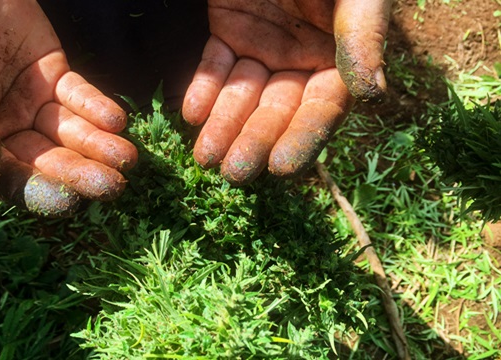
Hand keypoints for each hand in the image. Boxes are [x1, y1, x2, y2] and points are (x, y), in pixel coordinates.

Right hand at [0, 0, 137, 215]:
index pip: (5, 178)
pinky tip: (115, 120)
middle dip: (79, 173)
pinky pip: (78, 95)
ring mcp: (28, 102)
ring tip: (125, 157)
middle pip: (45, 160)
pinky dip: (97, 107)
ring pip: (67, 132)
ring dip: (97, 146)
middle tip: (112, 185)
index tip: (67, 199)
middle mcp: (0, 129)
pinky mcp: (51, 73)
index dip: (37, 189)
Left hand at [183, 0, 391, 184]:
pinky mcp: (229, 29)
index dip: (302, 138)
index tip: (281, 168)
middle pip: (276, 109)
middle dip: (254, 140)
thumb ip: (362, 36)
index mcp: (339, 56)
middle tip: (233, 173)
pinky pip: (214, 63)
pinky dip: (202, 86)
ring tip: (204, 154)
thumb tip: (372, 93)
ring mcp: (262, 45)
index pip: (321, 108)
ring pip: (241, 94)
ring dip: (222, 124)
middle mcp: (300, 58)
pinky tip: (190, 110)